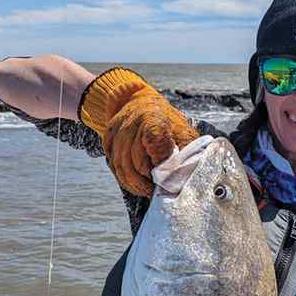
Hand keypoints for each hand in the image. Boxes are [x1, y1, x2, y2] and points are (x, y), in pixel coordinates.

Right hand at [79, 68, 198, 196]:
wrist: (144, 104)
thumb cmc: (169, 124)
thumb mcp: (185, 133)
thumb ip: (188, 153)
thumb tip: (186, 177)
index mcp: (154, 118)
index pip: (153, 140)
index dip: (159, 160)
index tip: (165, 174)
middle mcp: (133, 121)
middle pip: (135, 160)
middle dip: (146, 181)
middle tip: (156, 190)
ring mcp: (118, 130)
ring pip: (121, 165)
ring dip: (134, 185)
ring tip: (146, 191)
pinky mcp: (108, 138)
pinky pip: (112, 164)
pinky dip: (123, 179)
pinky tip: (135, 184)